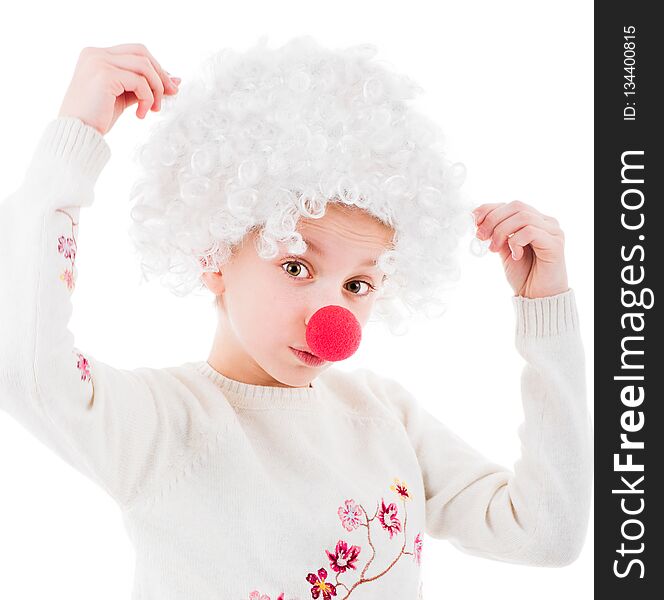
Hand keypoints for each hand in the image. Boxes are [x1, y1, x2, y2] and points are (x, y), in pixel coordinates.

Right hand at [57, 43, 180, 135]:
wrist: (78, 133)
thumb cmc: (97, 118)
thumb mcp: (123, 96)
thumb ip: (143, 85)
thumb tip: (174, 80)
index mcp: (96, 55)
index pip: (135, 52)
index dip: (156, 67)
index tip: (169, 86)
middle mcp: (95, 53)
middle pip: (141, 52)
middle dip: (160, 74)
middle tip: (170, 94)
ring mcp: (98, 62)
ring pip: (143, 65)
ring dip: (155, 88)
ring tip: (152, 108)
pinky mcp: (104, 75)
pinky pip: (139, 82)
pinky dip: (146, 98)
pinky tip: (140, 114)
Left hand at [472, 201, 568, 298]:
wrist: (538, 297)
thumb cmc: (524, 274)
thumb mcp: (504, 250)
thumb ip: (497, 234)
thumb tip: (479, 222)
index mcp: (533, 220)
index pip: (510, 205)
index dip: (489, 209)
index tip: (473, 221)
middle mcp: (545, 221)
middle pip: (516, 206)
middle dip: (493, 219)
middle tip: (481, 237)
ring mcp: (553, 231)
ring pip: (523, 216)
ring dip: (502, 231)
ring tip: (494, 249)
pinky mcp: (556, 243)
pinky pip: (531, 231)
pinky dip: (516, 241)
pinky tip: (515, 255)